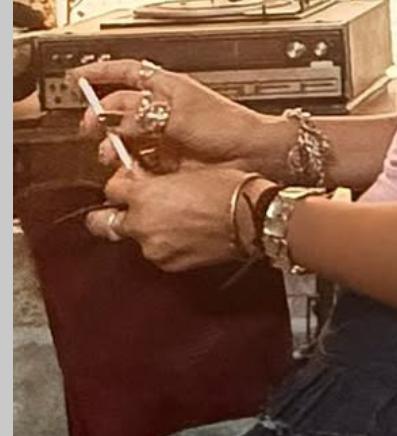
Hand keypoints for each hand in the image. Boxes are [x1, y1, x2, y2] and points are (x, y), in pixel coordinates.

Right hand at [74, 59, 275, 173]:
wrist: (252, 155)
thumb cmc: (228, 126)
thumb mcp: (178, 114)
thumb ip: (139, 115)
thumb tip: (109, 117)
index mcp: (166, 88)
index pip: (126, 72)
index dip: (100, 72)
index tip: (77, 77)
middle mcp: (161, 110)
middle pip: (119, 109)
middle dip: (101, 117)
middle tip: (92, 128)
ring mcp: (163, 135)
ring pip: (125, 138)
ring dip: (114, 146)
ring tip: (114, 154)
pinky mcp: (166, 160)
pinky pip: (139, 162)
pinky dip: (130, 166)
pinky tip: (130, 170)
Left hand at [83, 161, 263, 270]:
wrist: (252, 218)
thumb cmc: (228, 189)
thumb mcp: (187, 171)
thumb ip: (154, 181)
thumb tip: (141, 183)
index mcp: (144, 195)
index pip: (110, 189)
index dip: (120, 183)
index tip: (128, 181)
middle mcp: (142, 225)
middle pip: (104, 223)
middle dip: (109, 215)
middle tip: (119, 209)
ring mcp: (154, 248)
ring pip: (133, 237)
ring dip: (144, 229)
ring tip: (170, 219)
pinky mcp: (170, 264)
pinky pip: (156, 251)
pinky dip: (163, 243)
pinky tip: (183, 232)